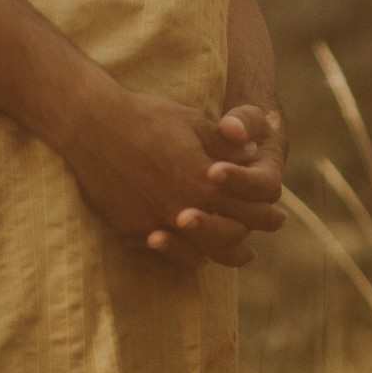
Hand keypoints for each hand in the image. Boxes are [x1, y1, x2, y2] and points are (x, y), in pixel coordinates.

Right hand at [60, 83, 283, 268]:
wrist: (93, 125)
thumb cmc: (147, 117)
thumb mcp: (193, 123)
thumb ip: (225, 146)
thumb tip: (254, 153)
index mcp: (204, 182)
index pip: (249, 208)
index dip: (268, 213)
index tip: (279, 216)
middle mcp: (183, 209)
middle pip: (228, 237)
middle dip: (249, 237)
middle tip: (260, 243)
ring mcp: (156, 223)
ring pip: (198, 254)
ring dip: (219, 255)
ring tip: (234, 255)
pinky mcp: (131, 229)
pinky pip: (164, 252)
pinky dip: (181, 253)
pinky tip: (188, 249)